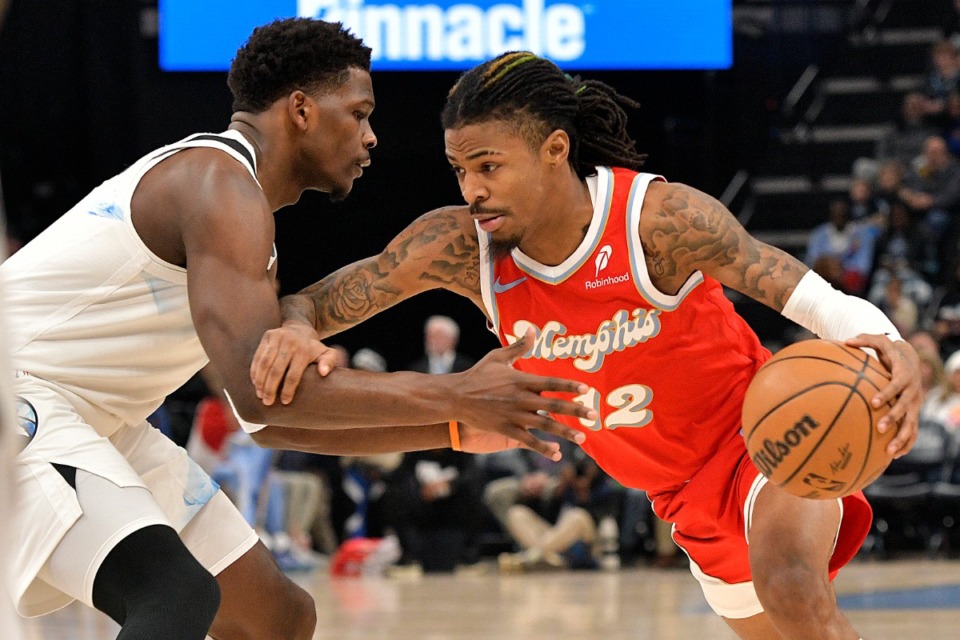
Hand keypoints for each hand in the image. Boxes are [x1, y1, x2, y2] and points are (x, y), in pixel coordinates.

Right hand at [251, 323, 341, 404]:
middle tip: (268, 402)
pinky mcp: (267, 336)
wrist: (301, 328)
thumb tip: (323, 373)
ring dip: (260, 381)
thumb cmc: (313, 349)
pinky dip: (255, 371)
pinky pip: (258, 356)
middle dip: (270, 389)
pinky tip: (255, 383)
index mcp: (304, 350)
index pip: (293, 374)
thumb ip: (330, 362)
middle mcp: (290, 343)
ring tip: (260, 395)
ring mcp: (277, 338)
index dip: (288, 390)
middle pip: (276, 370)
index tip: (285, 402)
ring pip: (264, 364)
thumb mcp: (327, 354)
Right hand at [440, 329, 592, 460]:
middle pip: (553, 405)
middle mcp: (521, 399)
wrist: (456, 397)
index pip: (550, 383)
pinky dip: (544, 448)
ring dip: (565, 432)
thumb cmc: (478, 375)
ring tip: (583, 437)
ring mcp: (515, 416)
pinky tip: (557, 455)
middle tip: (593, 415)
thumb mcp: (497, 357)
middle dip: (575, 410)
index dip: (569, 386)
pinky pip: (529, 441)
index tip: (587, 389)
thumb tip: (532, 329)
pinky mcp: (507, 429)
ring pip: (545, 425)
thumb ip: (518, 346)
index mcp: (521, 380)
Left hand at [845, 334, 922, 457]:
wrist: (910, 359)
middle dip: (894, 418)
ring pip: (912, 423)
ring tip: (890, 452)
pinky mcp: (913, 412)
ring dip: (902, 438)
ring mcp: (914, 404)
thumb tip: (846, 341)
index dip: (887, 393)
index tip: (874, 402)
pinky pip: (912, 430)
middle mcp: (912, 390)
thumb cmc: (889, 351)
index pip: (897, 385)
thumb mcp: (879, 341)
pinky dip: (907, 443)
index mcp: (904, 374)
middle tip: (880, 428)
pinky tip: (895, 455)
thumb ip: (864, 339)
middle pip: (905, 407)